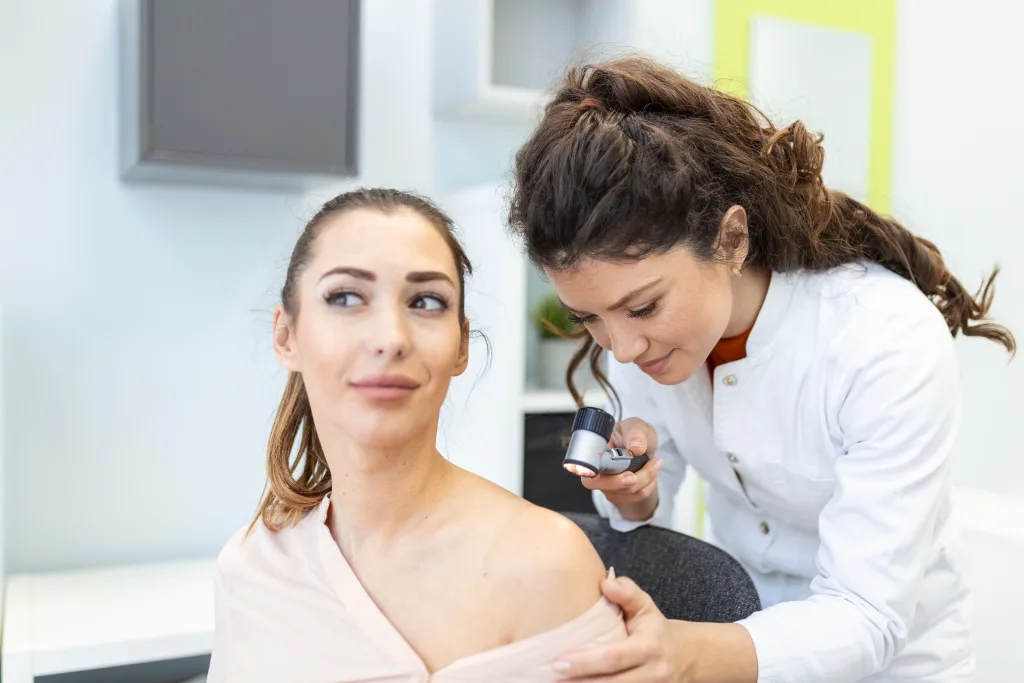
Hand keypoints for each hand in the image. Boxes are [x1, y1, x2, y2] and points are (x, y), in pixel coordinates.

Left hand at [554, 573, 685, 681]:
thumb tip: (605, 583)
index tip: (558, 662)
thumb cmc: (654, 629)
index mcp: (649, 647)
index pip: (614, 657)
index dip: (586, 662)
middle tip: (550, 679)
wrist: (685, 658)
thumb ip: (628, 593)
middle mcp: (652, 674)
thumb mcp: (646, 606)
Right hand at [580, 417, 662, 519]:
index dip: (591, 468)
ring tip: (655, 463)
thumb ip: (635, 433)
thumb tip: (635, 448)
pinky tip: (652, 474)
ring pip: (623, 491)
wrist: (644, 452)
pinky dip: (649, 485)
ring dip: (646, 478)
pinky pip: (634, 497)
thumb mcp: (636, 426)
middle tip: (647, 465)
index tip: (605, 468)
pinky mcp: (617, 495)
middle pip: (598, 483)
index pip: (582, 463)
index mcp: (593, 449)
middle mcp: (594, 469)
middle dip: (624, 478)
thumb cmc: (634, 436)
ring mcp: (604, 485)